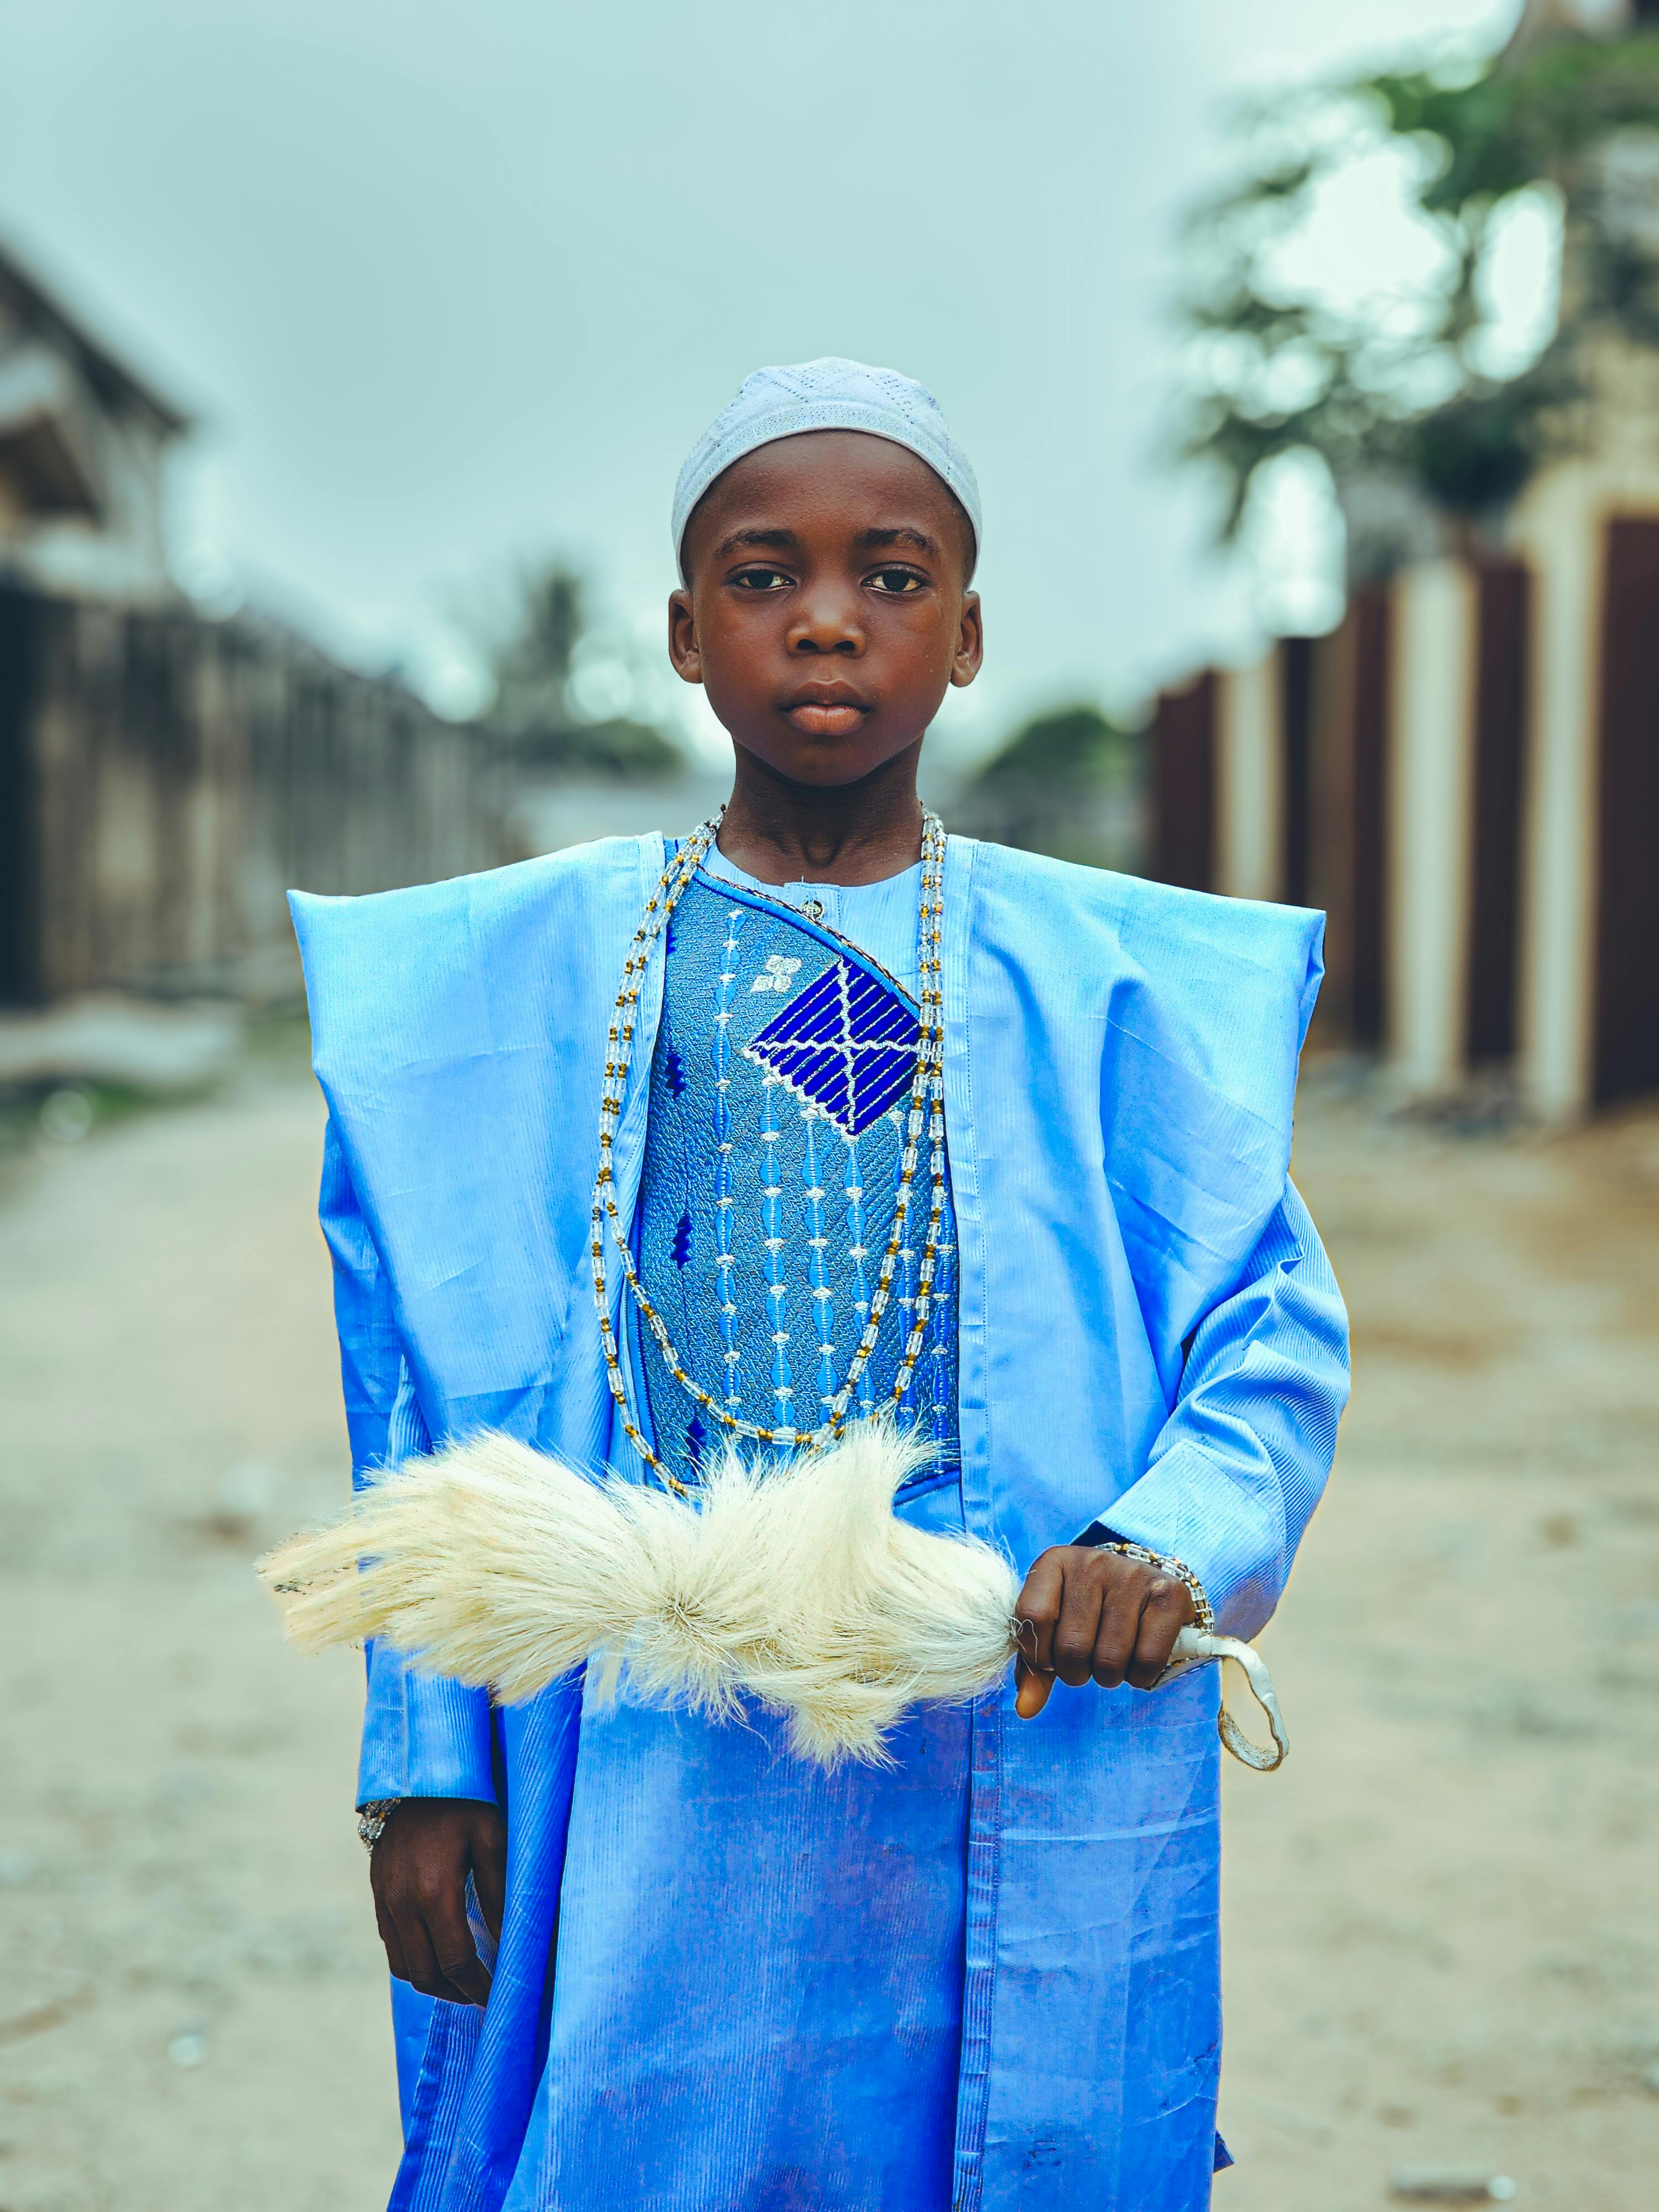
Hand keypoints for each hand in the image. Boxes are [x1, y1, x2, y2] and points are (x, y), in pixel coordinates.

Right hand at [369, 1797, 506, 2006]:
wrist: (415, 1775)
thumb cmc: (463, 1803)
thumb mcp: (491, 1839)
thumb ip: (499, 1894)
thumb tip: (507, 1944)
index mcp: (435, 1892)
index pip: (456, 1961)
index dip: (477, 1986)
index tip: (497, 1996)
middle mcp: (403, 1903)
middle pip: (426, 1973)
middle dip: (456, 1993)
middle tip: (482, 1996)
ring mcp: (385, 1900)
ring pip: (404, 1966)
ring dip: (433, 1982)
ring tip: (462, 1983)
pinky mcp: (377, 1893)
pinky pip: (391, 1944)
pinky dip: (413, 1961)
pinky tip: (438, 1955)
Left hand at [1014, 1546, 1195, 1718]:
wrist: (1145, 1586)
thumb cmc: (1089, 1612)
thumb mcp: (1055, 1628)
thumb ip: (1035, 1666)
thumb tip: (1026, 1709)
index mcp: (1055, 1562)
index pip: (1033, 1617)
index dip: (1038, 1655)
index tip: (1050, 1658)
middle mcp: (1092, 1562)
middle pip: (1072, 1646)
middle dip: (1076, 1672)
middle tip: (1086, 1662)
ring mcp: (1132, 1575)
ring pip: (1110, 1658)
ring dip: (1108, 1676)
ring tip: (1111, 1659)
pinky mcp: (1169, 1594)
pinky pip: (1148, 1659)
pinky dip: (1139, 1676)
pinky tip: (1137, 1659)